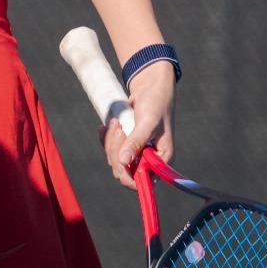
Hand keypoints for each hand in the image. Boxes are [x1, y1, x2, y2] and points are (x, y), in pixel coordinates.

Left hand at [103, 62, 173, 184]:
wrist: (150, 87)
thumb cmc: (156, 103)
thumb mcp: (148, 122)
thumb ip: (136, 141)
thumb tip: (123, 161)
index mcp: (161, 159)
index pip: (143, 180)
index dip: (129, 175)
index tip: (120, 160)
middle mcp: (149, 159)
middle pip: (124, 170)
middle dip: (116, 150)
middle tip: (118, 127)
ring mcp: (136, 151)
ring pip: (115, 159)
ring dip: (110, 141)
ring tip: (115, 121)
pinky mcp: (126, 143)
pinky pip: (110, 148)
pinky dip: (106, 138)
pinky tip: (105, 126)